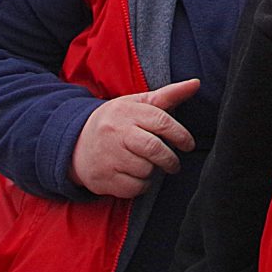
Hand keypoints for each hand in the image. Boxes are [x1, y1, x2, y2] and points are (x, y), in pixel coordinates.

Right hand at [69, 79, 200, 198]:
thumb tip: (196, 83)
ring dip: (153, 171)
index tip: (189, 144)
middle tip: (174, 164)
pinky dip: (141, 185)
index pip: (161, 121)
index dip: (181, 135)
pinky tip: (135, 175)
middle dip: (170, 159)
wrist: (74, 143)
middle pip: (154, 149)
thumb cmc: (116, 122)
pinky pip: (134, 188)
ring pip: (146, 170)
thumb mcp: (137, 104)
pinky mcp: (102, 179)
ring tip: (147, 165)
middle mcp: (116, 133)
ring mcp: (108, 157)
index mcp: (127, 112)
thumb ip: (168, 95)